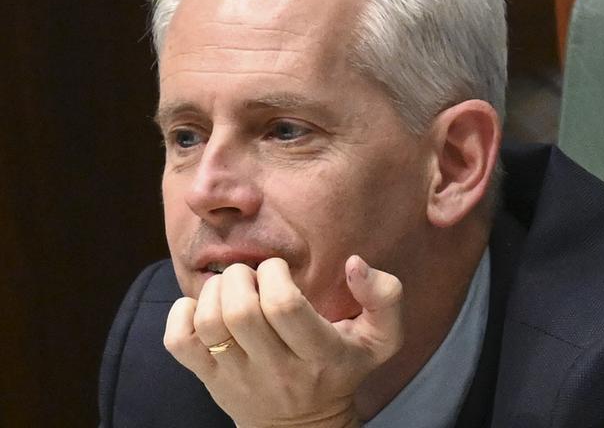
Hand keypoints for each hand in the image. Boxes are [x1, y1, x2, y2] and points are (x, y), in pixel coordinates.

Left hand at [164, 255, 403, 427]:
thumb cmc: (340, 369)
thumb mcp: (381, 339)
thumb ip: (385, 297)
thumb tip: (354, 263)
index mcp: (318, 354)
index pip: (284, 306)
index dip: (275, 274)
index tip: (279, 270)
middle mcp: (276, 370)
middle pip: (241, 311)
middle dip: (241, 277)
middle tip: (252, 277)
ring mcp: (238, 379)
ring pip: (209, 324)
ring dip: (214, 291)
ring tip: (230, 289)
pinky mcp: (210, 381)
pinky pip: (178, 342)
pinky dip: (182, 314)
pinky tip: (203, 308)